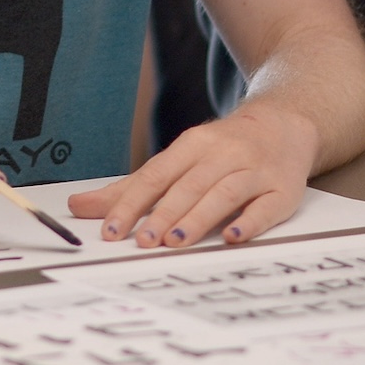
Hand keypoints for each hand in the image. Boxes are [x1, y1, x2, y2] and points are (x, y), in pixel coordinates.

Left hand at [67, 101, 318, 247]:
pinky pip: (266, 206)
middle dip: (164, 213)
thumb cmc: (223, 148)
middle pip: (188, 185)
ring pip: (223, 193)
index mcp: (193, 145)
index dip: (132, 203)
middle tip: (142, 242)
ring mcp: (254, 171)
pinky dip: (250, 221)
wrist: (286, 122)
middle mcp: (222, 154)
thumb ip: (131, 187)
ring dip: (198, 217)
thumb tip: (78, 206)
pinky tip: (232, 236)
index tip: (111, 230)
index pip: (155, 175)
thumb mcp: (178, 159)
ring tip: (176, 241)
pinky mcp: (282, 189)